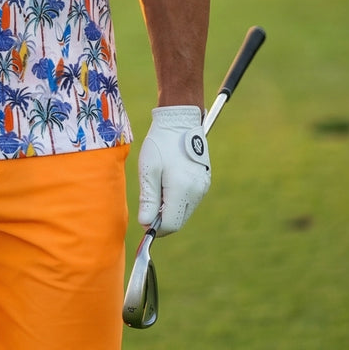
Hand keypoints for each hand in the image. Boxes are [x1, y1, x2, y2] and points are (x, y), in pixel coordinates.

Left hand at [137, 105, 209, 235]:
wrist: (180, 122)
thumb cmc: (160, 143)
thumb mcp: (148, 170)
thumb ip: (148, 199)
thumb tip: (145, 224)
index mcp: (182, 188)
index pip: (171, 224)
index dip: (155, 227)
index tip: (144, 219)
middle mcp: (196, 191)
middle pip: (179, 221)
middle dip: (162, 218)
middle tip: (149, 201)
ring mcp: (203, 187)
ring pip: (184, 212)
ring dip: (169, 209)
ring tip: (158, 186)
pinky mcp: (204, 183)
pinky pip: (189, 201)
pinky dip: (177, 200)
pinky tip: (168, 183)